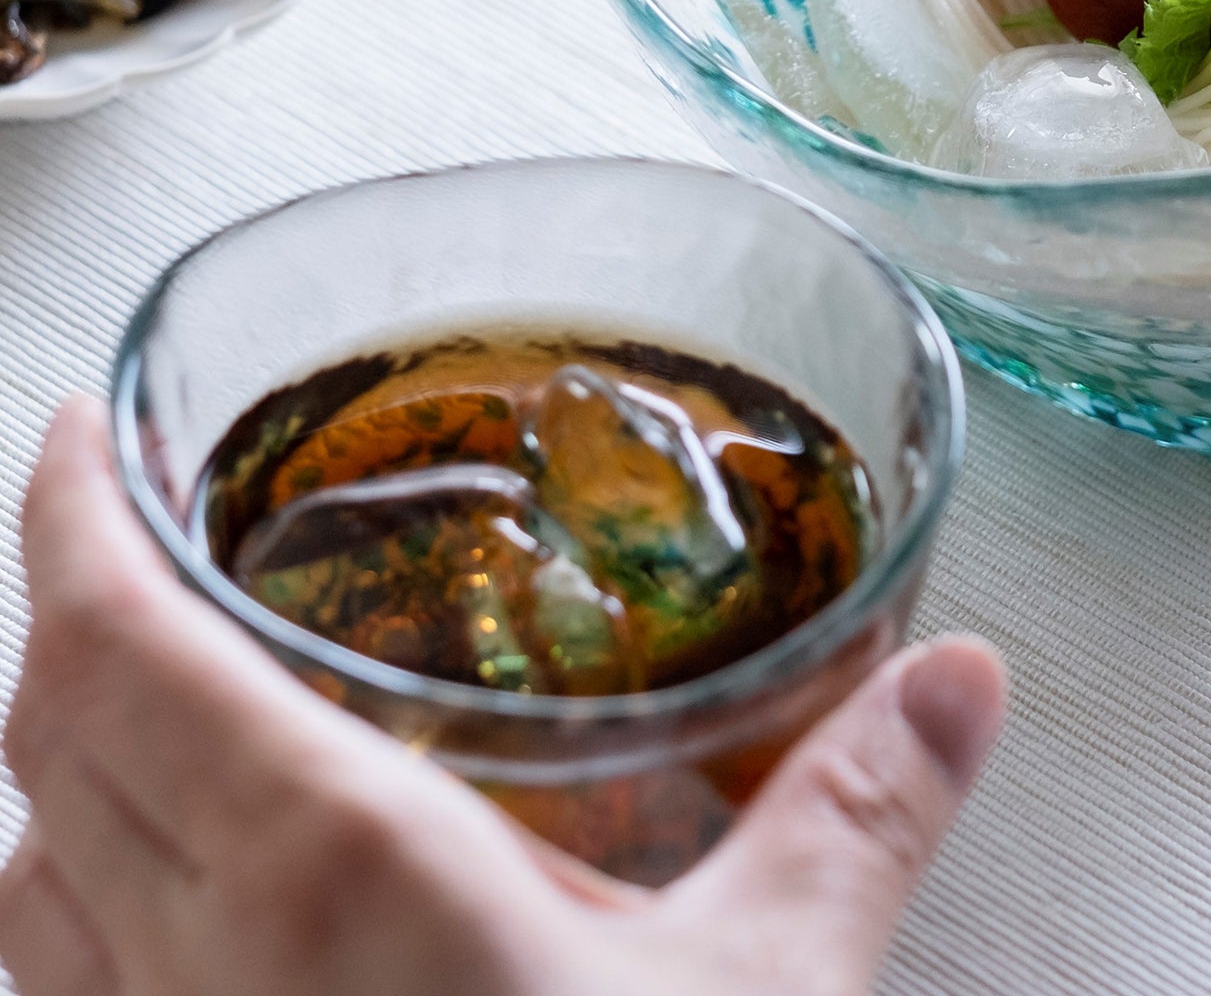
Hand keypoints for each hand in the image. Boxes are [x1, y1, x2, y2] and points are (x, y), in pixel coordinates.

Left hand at [0, 398, 1005, 995]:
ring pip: (17, 876)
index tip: (87, 422)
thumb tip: (965, 677)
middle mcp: (182, 973)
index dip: (68, 511)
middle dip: (73, 607)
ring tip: (157, 697)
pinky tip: (176, 913)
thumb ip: (860, 813)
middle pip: (43, 734)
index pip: (109, 646)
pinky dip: (72, 905)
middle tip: (152, 531)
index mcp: (326, 876)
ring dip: (65, 763)